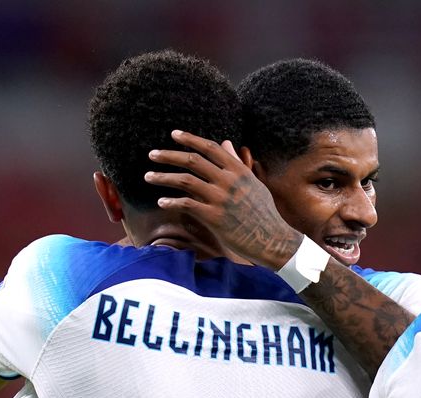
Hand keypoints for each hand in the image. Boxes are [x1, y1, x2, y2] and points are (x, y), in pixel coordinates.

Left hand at [145, 130, 301, 269]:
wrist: (272, 239)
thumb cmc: (263, 212)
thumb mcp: (253, 183)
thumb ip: (237, 163)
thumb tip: (226, 142)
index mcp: (239, 170)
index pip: (210, 147)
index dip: (190, 139)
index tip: (174, 134)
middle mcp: (228, 180)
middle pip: (192, 160)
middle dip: (169, 155)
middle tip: (152, 154)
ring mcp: (220, 198)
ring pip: (185, 180)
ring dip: (163, 177)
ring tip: (148, 176)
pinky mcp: (214, 217)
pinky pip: (186, 204)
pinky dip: (171, 202)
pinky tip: (161, 202)